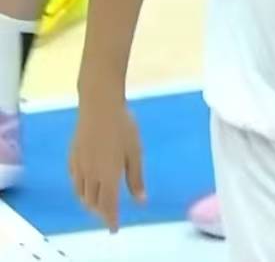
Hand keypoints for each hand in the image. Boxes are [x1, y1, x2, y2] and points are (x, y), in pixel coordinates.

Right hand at [69, 98, 147, 232]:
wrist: (99, 107)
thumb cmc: (123, 127)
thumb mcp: (135, 152)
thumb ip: (136, 178)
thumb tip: (140, 200)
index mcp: (109, 176)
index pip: (108, 205)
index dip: (111, 219)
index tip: (114, 229)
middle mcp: (91, 176)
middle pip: (93, 202)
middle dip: (101, 213)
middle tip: (109, 216)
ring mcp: (79, 167)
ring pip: (81, 194)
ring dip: (90, 204)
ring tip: (98, 205)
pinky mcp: (72, 158)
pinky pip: (74, 182)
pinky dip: (80, 191)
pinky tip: (85, 188)